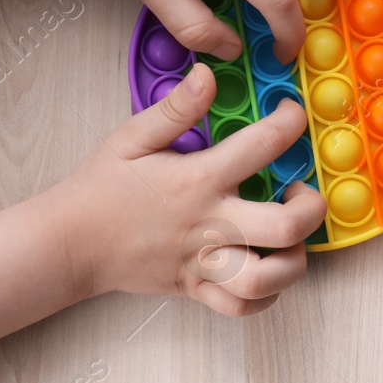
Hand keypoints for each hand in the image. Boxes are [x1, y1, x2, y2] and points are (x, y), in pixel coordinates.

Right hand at [51, 64, 326, 316]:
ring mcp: (204, 264)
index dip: (289, 121)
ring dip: (293, 261)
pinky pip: (242, 307)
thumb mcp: (132, 137)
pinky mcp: (195, 290)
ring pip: (268, 279)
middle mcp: (209, 225)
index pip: (263, 145)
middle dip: (311, 208)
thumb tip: (207, 74)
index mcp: (198, 180)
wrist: (71, 242)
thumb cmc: (102, 187)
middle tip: (302, 192)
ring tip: (290, 238)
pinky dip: (265, 296)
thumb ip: (175, 108)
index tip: (290, 114)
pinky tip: (267, 270)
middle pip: (285, 228)